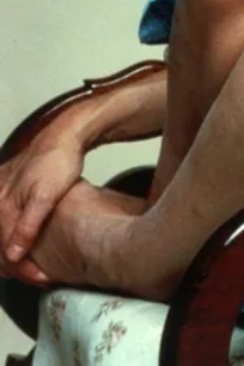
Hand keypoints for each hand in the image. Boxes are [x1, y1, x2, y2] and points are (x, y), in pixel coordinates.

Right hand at [0, 127, 84, 278]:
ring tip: (31, 268)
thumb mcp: (46, 196)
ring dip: (12, 254)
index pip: (5, 250)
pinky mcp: (8, 189)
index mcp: (1, 204)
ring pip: (0, 235)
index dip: (24, 269)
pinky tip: (22, 246)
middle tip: (39, 277)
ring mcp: (1, 193)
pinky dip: (11, 238)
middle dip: (17, 266)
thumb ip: (27, 226)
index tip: (42, 278)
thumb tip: (12, 256)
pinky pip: (4, 222)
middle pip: (0, 245)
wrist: (65, 135)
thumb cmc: (59, 161)